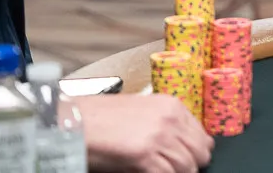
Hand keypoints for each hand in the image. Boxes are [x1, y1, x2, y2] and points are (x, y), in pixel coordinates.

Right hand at [78, 93, 213, 171]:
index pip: (202, 137)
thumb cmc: (98, 117)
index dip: (195, 153)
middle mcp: (170, 120)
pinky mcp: (145, 156)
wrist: (70, 121)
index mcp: (172, 106)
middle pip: (200, 153)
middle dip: (190, 166)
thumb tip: (179, 147)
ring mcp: (160, 137)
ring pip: (187, 168)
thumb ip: (164, 125)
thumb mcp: (141, 112)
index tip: (187, 160)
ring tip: (159, 171)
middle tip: (175, 171)